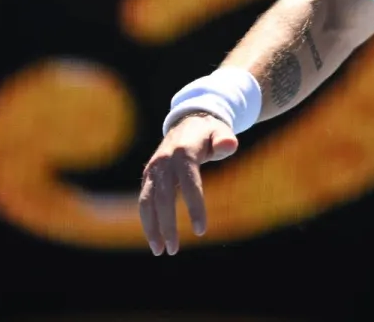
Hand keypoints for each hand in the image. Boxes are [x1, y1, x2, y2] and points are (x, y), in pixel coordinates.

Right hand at [138, 112, 238, 254]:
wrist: (188, 122)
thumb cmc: (210, 132)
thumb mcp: (221, 132)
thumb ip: (225, 140)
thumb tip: (229, 146)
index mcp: (184, 153)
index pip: (190, 185)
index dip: (195, 208)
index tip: (200, 231)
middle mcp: (164, 162)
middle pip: (164, 198)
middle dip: (167, 225)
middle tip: (174, 250)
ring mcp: (153, 169)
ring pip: (147, 202)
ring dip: (151, 228)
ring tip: (159, 251)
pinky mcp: (148, 176)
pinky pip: (144, 200)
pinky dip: (147, 220)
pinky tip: (155, 238)